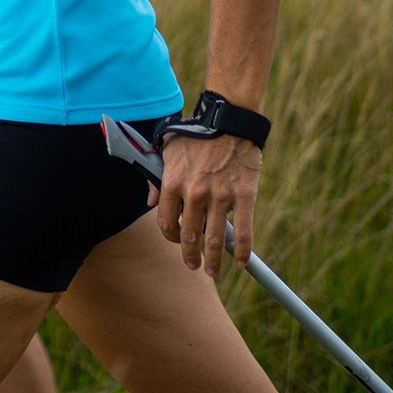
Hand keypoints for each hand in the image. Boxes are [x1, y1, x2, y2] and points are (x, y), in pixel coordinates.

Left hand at [151, 134, 261, 276]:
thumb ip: (156, 178)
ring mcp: (220, 196)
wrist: (229, 121)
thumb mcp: (168, 151)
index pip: (166, 223)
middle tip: (194, 265)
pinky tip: (241, 262)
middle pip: (189, 236)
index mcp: (172, 183)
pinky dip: (243, 251)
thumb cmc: (196, 135)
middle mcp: (194, 193)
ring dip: (214, 261)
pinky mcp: (244, 195)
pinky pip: (243, 231)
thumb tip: (149, 203)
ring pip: (215, 239)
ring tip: (213, 271)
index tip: (177, 243)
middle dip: (190, 256)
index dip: (171, 238)